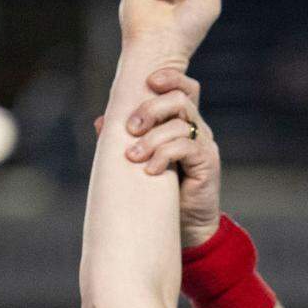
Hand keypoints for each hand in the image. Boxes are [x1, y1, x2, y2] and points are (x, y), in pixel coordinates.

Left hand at [94, 69, 220, 247]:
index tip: (147, 81)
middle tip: (130, 128)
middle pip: (180, 98)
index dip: (169, 77)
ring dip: (151, 138)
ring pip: (179, 122)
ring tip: (133, 157)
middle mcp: (197, 129)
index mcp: (183, 123)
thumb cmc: (163, 195)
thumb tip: (100, 122)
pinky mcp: (207, 163)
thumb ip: (125, 140)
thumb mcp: (141, 163)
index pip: (183, 88)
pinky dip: (163, 155)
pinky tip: (150, 171)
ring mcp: (204, 145)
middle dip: (151, 108)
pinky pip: (185, 147)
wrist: (187, 230)